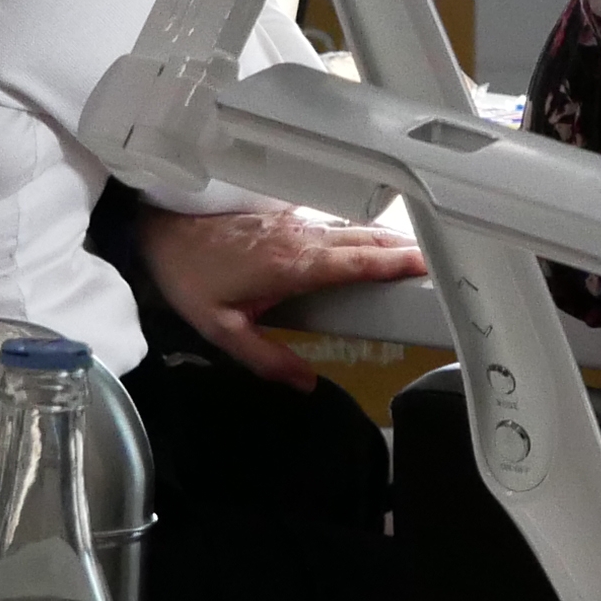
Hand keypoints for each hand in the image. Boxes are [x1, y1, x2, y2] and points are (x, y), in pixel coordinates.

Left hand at [136, 204, 426, 388]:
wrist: (161, 231)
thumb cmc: (190, 278)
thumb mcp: (221, 329)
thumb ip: (266, 358)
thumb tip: (307, 384)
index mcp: (292, 266)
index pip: (355, 262)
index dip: (393, 262)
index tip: (426, 265)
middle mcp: (300, 239)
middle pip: (365, 240)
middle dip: (403, 249)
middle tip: (439, 262)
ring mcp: (294, 224)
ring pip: (351, 229)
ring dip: (385, 239)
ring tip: (416, 254)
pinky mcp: (286, 216)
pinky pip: (332, 225)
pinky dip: (359, 234)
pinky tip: (370, 243)